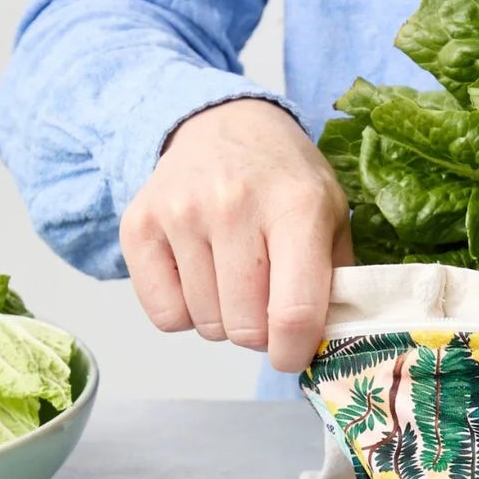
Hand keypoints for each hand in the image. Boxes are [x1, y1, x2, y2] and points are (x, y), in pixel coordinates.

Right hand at [119, 98, 352, 370]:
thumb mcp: (332, 215)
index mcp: (296, 207)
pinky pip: (164, 315)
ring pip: (205, 324)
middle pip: (245, 326)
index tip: (292, 354)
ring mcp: (181, 213)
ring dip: (224, 319)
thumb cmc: (285, 180)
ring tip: (234, 279)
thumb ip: (339, 280)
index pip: (294, 312)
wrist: (225, 125)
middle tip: (265, 303)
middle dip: (260, 333)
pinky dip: (186, 313)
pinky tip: (201, 278)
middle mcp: (234, 205)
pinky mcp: (139, 225)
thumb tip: (329, 345)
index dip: (294, 350)